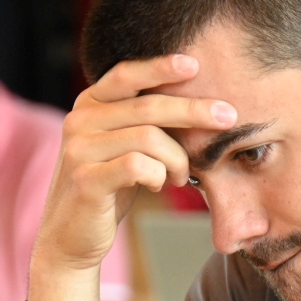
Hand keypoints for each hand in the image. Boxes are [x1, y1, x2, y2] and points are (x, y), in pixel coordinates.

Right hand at [24, 54, 235, 300]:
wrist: (73, 237)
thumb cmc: (109, 189)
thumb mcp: (124, 147)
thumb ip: (145, 123)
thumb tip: (199, 104)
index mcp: (89, 105)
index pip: (126, 74)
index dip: (160, 67)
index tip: (195, 63)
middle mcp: (80, 121)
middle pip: (147, 106)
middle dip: (193, 110)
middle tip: (227, 117)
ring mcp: (79, 150)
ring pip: (148, 138)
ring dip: (178, 158)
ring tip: (184, 177)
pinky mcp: (85, 180)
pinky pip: (138, 166)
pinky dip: (159, 175)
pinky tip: (161, 186)